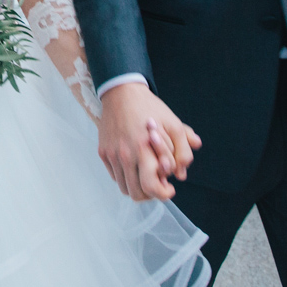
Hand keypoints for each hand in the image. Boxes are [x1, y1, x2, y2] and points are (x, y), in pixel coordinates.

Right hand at [97, 82, 200, 200]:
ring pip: (124, 187)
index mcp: (143, 149)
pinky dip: (125, 176)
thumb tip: (182, 175)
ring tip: (147, 176)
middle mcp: (124, 155)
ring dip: (137, 186)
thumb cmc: (150, 108)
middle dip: (151, 194)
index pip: (151, 187)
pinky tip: (134, 165)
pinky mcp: (103, 152)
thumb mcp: (174, 124)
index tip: (169, 189)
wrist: (121, 92)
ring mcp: (111, 154)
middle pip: (136, 193)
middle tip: (159, 185)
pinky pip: (114, 176)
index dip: (163, 194)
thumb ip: (183, 150)